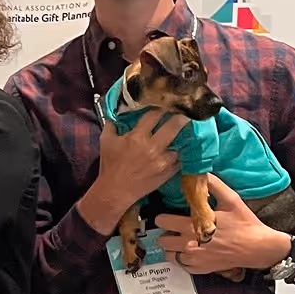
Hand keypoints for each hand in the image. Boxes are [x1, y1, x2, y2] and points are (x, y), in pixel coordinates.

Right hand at [79, 110, 186, 233]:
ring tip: (189, 128)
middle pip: (174, 125)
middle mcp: (152, 147)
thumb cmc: (110, 165)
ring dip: (185, 134)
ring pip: (183, 141)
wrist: (115, 190)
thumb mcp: (106, 141)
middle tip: (186, 110)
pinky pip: (182, 157)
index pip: (154, 115)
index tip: (166, 102)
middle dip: (181, 115)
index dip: (161, 106)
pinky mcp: (170, 171)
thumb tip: (117, 110)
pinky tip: (185, 146)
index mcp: (136, 137)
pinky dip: (184, 150)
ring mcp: (164, 160)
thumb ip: (112, 124)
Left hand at [156, 174, 292, 273]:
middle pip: (161, 239)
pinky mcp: (200, 269)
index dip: (163, 217)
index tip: (169, 216)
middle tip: (176, 229)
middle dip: (166, 232)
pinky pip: (180, 265)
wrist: (259, 247)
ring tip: (182, 240)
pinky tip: (191, 251)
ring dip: (172, 247)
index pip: (161, 221)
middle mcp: (189, 244)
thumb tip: (201, 173)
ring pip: (168, 254)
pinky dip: (182, 259)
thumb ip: (213, 186)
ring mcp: (194, 259)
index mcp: (192, 225)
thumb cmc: (245, 224)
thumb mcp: (231, 199)